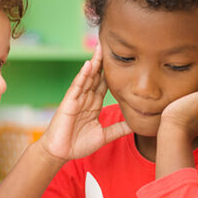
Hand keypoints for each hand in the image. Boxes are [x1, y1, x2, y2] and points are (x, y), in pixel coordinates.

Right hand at [37, 44, 131, 162]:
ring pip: (87, 78)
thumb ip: (118, 129)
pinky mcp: (69, 102)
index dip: (113, 73)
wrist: (61, 153)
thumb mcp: (104, 136)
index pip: (105, 85)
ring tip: (100, 48)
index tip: (123, 60)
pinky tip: (89, 65)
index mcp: (94, 105)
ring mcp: (77, 99)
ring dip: (94, 63)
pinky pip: (77, 86)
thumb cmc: (78, 144)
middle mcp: (86, 99)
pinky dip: (83, 75)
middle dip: (103, 61)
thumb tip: (136, 125)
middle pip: (96, 76)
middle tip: (111, 44)